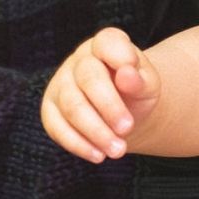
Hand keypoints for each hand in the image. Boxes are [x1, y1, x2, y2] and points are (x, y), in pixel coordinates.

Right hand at [41, 27, 160, 162]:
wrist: (123, 114)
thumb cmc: (136, 94)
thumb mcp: (148, 85)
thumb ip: (141, 79)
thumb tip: (127, 74)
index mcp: (105, 45)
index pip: (107, 43)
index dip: (119, 56)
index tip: (132, 76)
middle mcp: (79, 60)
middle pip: (88, 80)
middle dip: (109, 107)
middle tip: (128, 129)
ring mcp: (60, 84)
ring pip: (72, 107)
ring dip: (96, 132)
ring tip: (118, 150)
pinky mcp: (50, 110)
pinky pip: (56, 127)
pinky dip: (78, 144)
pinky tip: (98, 155)